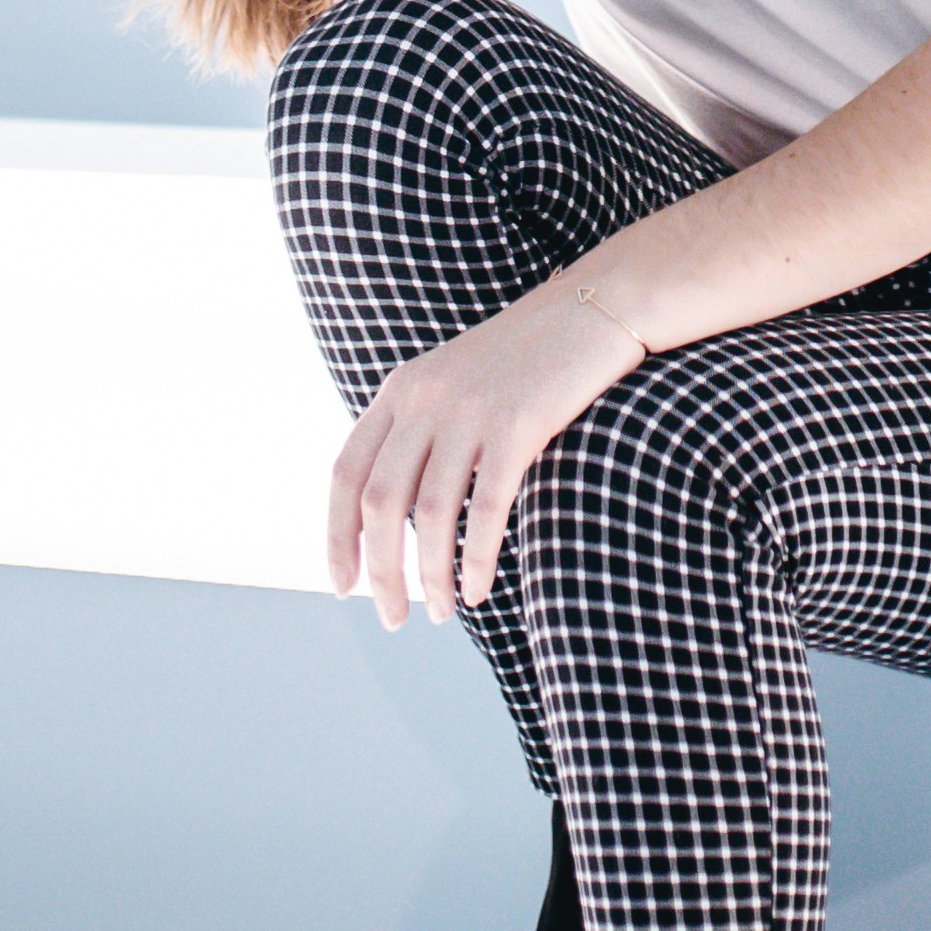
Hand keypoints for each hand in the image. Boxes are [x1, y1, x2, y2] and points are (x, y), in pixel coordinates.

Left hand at [329, 278, 647, 630]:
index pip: (346, 474)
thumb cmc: (529, 361)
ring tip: (439, 614)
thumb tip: (398, 514)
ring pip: (428, 515)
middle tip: (393, 620)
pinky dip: (476, 559)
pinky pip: (485, 509)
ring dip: (430, 576)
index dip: (337, 537)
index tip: (344, 586)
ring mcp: (468, 409)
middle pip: (379, 503)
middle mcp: (423, 397)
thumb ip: (422, 433)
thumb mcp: (458, 384)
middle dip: (381, 572)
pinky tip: (478, 591)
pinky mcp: (517, 424)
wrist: (594, 309)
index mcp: (400, 389)